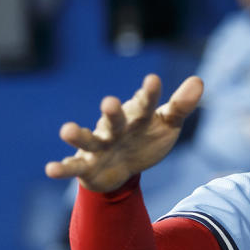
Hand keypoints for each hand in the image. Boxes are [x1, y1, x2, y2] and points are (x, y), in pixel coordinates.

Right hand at [45, 74, 202, 191]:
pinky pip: (73, 166)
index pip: (146, 105)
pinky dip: (62, 168)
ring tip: (66, 130)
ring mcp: (99, 146)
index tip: (153, 81)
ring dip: (78, 135)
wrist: (124, 167)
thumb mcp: (166, 124)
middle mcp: (115, 128)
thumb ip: (180, 106)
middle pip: (115, 120)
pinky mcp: (87, 165)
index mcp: (137, 117)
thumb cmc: (146, 139)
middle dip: (112, 113)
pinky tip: (50, 169)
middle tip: (110, 103)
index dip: (149, 95)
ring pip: (88, 140)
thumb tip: (198, 80)